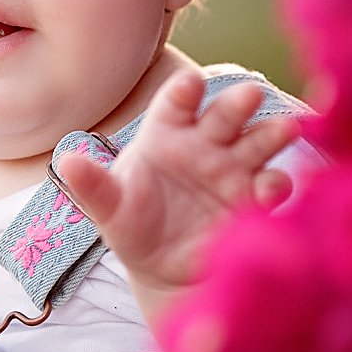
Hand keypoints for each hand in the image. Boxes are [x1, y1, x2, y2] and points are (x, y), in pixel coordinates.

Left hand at [54, 71, 298, 318]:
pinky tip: (270, 190)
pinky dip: (274, 187)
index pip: (177, 103)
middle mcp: (205, 144)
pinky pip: (269, 188)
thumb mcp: (108, 209)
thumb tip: (65, 162)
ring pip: (258, 143)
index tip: (190, 84)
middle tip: (251, 94)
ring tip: (286, 128)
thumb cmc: (132, 224)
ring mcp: (233, 170)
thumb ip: (92, 186)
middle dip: (239, 102)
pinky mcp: (251, 202)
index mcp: (167, 134)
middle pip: (225, 114)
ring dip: (272, 134)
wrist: (161, 268)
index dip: (184, 92)